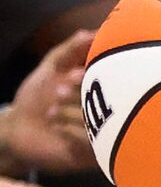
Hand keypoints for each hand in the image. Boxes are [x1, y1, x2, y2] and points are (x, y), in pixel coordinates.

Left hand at [2, 29, 99, 176]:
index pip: (117, 77)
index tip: (75, 72)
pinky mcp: (96, 153)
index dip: (100, 73)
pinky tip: (55, 124)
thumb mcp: (52, 66)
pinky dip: (72, 131)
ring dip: (74, 112)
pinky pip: (94, 143)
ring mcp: (106, 132)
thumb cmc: (37, 96)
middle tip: (61, 89)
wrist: (17, 131)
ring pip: (104, 122)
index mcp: (106, 88)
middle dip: (84, 93)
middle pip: (113, 100)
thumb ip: (70, 49)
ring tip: (53, 110)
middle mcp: (112, 110)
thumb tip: (92, 33)